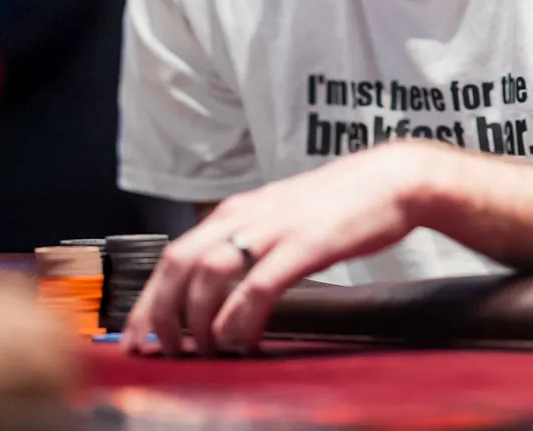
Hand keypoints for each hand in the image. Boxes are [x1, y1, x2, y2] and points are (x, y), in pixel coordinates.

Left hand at [121, 140, 443, 356]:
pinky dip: (240, 319)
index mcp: (237, 210)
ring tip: (205, 350)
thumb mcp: (282, 216)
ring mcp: (274, 229)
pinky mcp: (304, 245)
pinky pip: (257, 287)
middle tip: (163, 350)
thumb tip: (222, 286)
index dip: (150, 299)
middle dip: (162, 313)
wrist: (392, 181)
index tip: (140, 335)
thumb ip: (250, 242)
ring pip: (209, 275)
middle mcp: (246, 215)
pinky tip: (243, 340)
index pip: (173, 254)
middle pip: (179, 264)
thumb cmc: (343, 204)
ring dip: (198, 320)